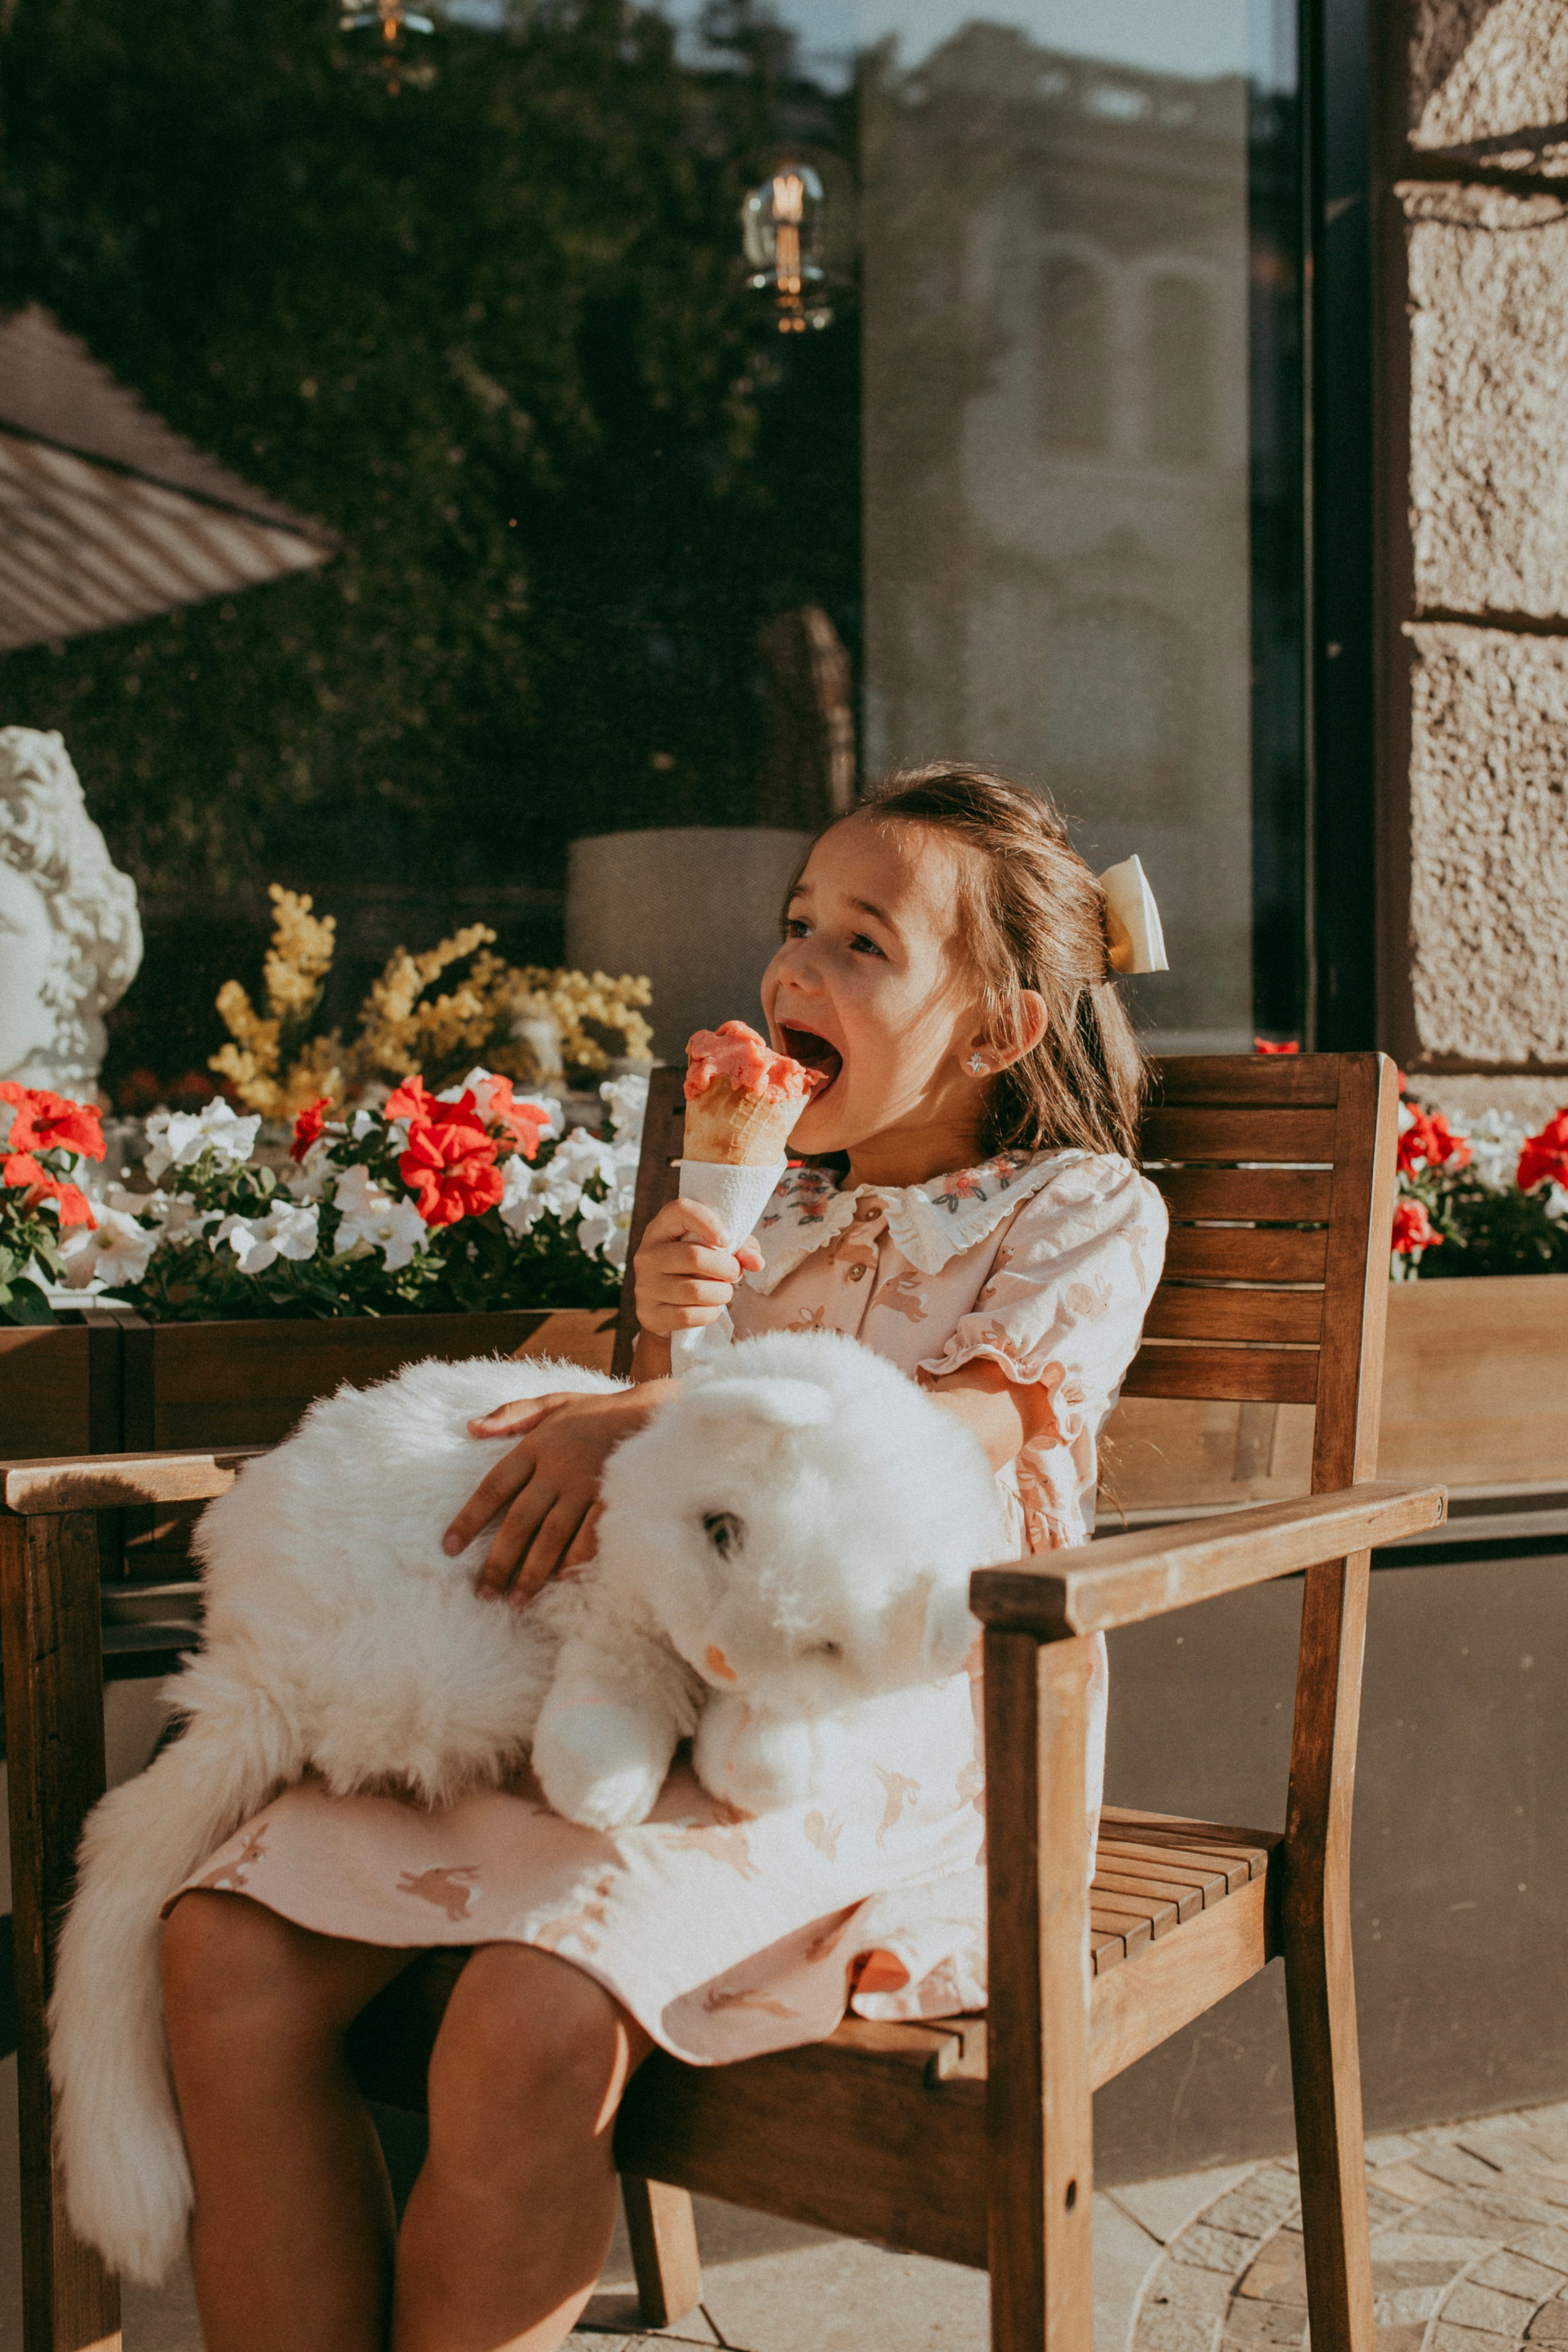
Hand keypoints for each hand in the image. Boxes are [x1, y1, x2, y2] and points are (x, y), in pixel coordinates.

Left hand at [442, 1384, 668, 1606]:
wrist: (656, 1410)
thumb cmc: (597, 1411)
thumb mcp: (552, 1402)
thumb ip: (512, 1414)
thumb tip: (470, 1426)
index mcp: (537, 1446)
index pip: (494, 1486)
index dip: (469, 1518)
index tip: (449, 1548)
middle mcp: (558, 1468)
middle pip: (520, 1520)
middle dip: (499, 1560)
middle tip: (483, 1594)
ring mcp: (588, 1485)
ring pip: (553, 1535)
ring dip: (533, 1570)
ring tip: (517, 1601)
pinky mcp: (615, 1497)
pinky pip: (593, 1533)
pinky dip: (578, 1557)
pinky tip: (563, 1579)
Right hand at [632, 1197, 762, 1340]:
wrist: (666, 1308)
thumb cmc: (696, 1269)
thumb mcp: (718, 1250)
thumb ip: (741, 1248)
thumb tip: (757, 1262)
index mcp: (661, 1228)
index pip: (681, 1210)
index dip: (709, 1222)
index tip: (727, 1240)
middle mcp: (646, 1254)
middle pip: (694, 1256)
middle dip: (727, 1268)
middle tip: (735, 1274)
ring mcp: (644, 1285)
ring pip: (694, 1290)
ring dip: (722, 1293)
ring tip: (725, 1292)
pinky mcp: (648, 1313)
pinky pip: (687, 1316)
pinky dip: (709, 1314)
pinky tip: (712, 1309)